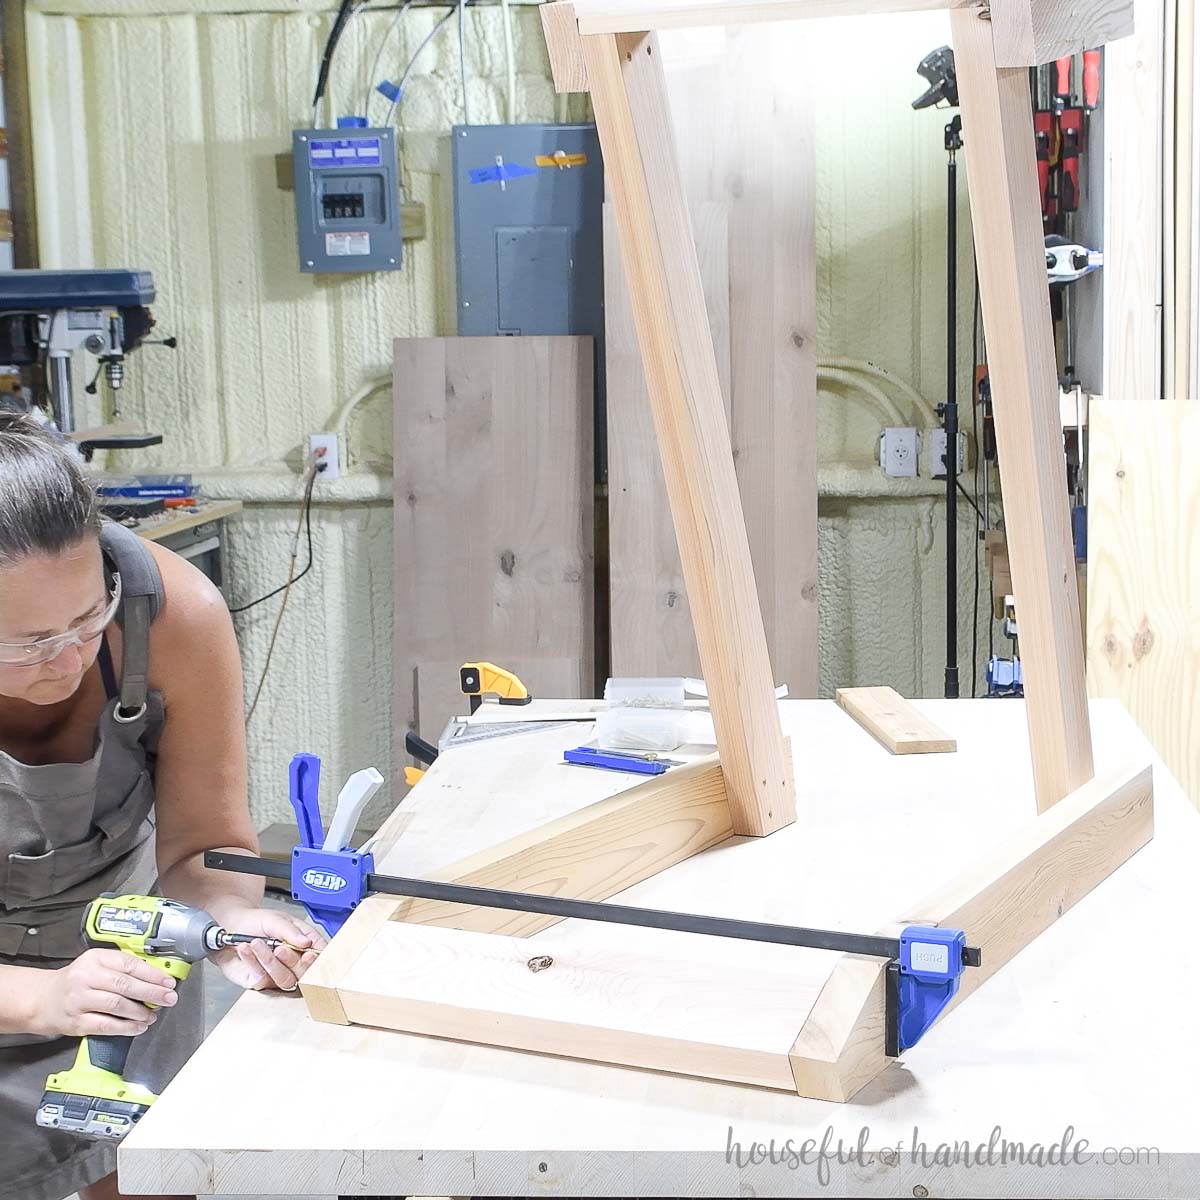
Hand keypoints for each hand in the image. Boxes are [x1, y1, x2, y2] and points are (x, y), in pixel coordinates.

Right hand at [31, 948, 178, 1038]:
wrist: (44, 999)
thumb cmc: (77, 980)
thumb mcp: (98, 964)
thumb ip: (123, 968)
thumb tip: (156, 978)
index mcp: (95, 959)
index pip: (129, 964)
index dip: (152, 975)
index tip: (168, 982)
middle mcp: (85, 977)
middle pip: (125, 985)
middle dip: (151, 993)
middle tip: (168, 998)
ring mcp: (79, 1000)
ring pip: (117, 1005)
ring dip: (140, 1012)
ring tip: (153, 1014)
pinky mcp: (76, 1022)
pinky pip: (106, 1025)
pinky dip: (126, 1027)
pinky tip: (138, 1026)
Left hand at [210, 908, 326, 992]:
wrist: (230, 927)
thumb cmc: (256, 922)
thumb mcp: (275, 919)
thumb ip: (290, 931)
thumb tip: (306, 943)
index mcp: (304, 944)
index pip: (319, 956)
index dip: (317, 960)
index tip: (308, 955)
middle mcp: (293, 963)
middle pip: (304, 974)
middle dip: (292, 961)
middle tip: (280, 948)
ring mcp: (277, 975)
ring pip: (284, 980)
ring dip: (270, 962)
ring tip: (256, 943)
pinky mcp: (260, 981)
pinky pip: (262, 980)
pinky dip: (253, 963)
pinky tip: (245, 949)